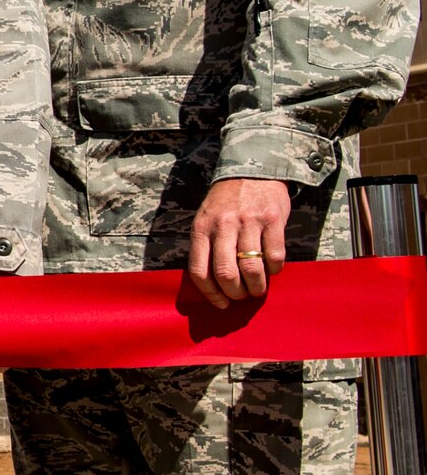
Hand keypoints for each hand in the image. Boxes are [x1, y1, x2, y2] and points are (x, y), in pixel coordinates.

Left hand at [189, 177, 289, 308]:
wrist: (252, 171)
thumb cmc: (226, 202)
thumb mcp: (206, 219)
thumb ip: (206, 246)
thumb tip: (212, 284)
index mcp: (201, 228)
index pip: (199, 271)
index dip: (210, 294)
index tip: (221, 304)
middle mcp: (223, 226)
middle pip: (225, 273)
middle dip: (235, 293)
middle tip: (242, 296)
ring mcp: (248, 222)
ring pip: (251, 269)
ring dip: (257, 287)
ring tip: (258, 289)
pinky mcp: (272, 220)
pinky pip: (275, 256)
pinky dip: (274, 270)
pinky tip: (272, 269)